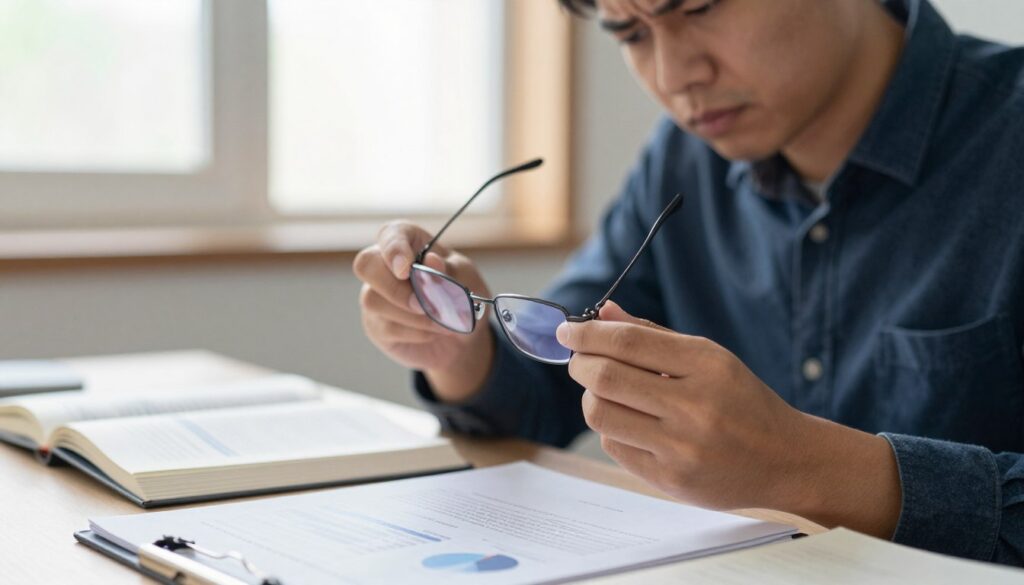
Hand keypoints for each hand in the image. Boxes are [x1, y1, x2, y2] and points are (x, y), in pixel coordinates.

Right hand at [353, 221, 494, 401]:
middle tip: (422, 305)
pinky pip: (386, 328)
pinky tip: (432, 333)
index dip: (393, 249)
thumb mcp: (467, 280)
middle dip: (395, 288)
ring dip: (412, 316)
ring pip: (373, 300)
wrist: (463, 337)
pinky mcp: (376, 325)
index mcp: (409, 243)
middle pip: (366, 265)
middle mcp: (385, 265)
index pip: (390, 234)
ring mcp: (376, 295)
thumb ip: (450, 271)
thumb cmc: (462, 297)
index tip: (406, 270)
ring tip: (442, 322)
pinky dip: (416, 332)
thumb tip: (431, 260)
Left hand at [556, 301, 901, 536]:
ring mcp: (681, 448)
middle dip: (580, 364)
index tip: (566, 331)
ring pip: (601, 414)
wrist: (786, 461)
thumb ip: (653, 336)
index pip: (629, 342)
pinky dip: (611, 428)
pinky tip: (630, 422)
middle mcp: (695, 406)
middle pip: (605, 378)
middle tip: (579, 360)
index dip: (587, 334)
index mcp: (708, 365)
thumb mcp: (709, 359)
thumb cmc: (743, 403)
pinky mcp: (670, 480)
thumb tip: (601, 315)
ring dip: (591, 397)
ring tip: (606, 392)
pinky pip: (614, 446)